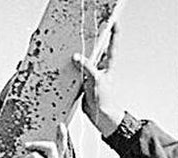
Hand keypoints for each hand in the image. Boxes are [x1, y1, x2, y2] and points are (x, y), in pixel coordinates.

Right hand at [73, 23, 123, 137]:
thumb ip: (86, 66)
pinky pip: (75, 73)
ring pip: (83, 62)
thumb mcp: (96, 79)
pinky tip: (64, 68)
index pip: (112, 43)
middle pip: (95, 50)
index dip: (113, 31)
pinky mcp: (82, 82)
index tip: (111, 20)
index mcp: (108, 63)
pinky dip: (70, 71)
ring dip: (77, 59)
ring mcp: (91, 74)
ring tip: (69, 52)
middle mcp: (100, 66)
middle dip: (88, 43)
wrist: (100, 115)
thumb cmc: (104, 99)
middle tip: (82, 36)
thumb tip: (76, 57)